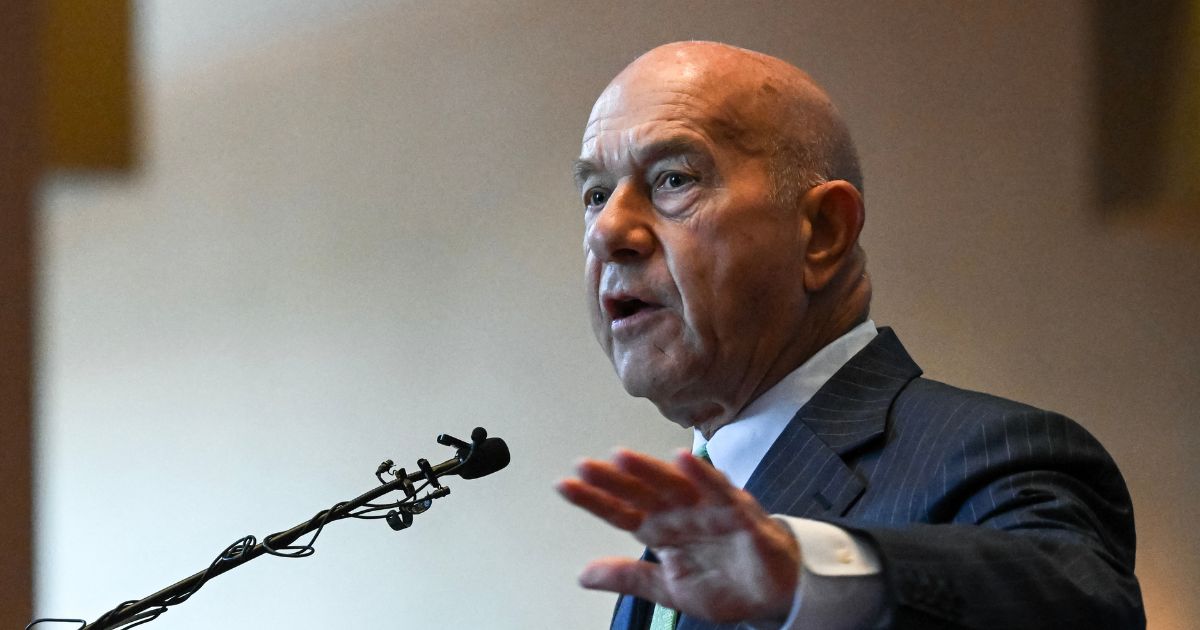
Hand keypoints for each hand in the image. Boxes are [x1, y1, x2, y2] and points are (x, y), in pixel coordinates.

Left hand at [556, 448, 800, 623]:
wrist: (774, 594)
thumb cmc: (724, 583)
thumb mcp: (668, 589)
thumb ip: (628, 578)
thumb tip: (582, 575)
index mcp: (660, 530)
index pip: (620, 512)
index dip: (593, 500)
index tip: (562, 485)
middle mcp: (679, 513)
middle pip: (641, 492)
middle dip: (613, 479)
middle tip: (584, 466)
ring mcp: (708, 509)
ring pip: (674, 485)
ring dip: (649, 470)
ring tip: (622, 458)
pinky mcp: (738, 513)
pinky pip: (719, 490)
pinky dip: (702, 475)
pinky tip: (683, 460)